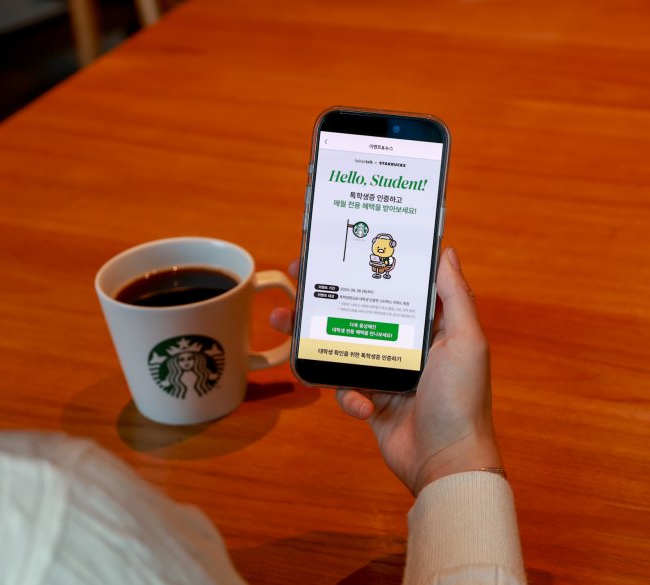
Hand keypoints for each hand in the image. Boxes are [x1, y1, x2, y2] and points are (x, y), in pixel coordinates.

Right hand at [270, 248, 502, 495]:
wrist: (446, 461)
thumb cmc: (461, 399)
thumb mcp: (465, 341)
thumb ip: (455, 296)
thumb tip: (445, 251)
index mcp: (429, 326)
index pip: (392, 286)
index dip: (366, 267)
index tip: (337, 253)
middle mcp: (405, 344)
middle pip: (357, 312)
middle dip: (325, 296)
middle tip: (294, 281)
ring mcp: (385, 372)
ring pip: (341, 345)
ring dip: (312, 337)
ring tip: (284, 324)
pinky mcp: (371, 399)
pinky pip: (345, 387)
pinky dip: (348, 395)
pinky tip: (361, 404)